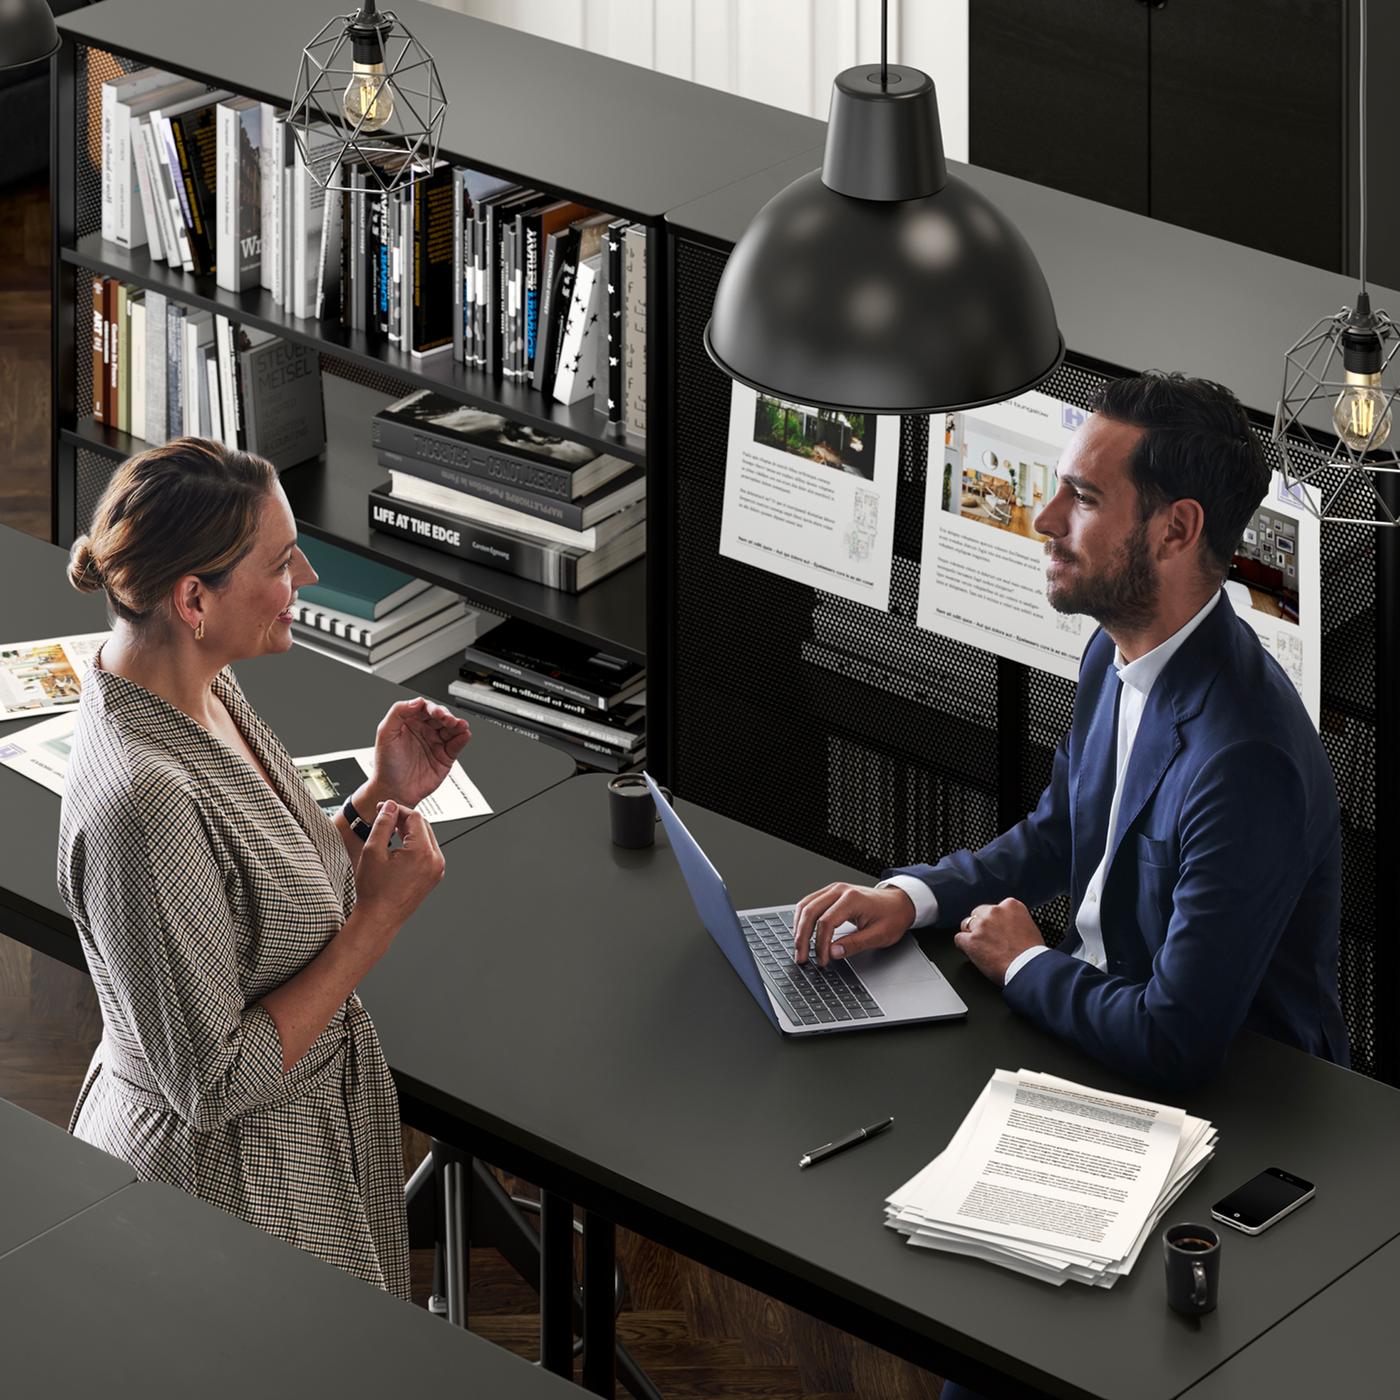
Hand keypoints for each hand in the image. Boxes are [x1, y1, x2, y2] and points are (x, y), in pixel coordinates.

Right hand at [353, 801, 445, 933]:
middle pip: (423, 826)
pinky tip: (399, 845)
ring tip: (389, 831)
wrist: (380, 918)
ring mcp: (437, 869)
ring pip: (426, 837)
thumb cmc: (375, 891)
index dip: (397, 810)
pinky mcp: (434, 875)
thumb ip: (383, 824)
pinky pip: (427, 851)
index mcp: (422, 853)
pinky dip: (415, 844)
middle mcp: (435, 860)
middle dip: (404, 819)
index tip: (383, 808)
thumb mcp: (373, 851)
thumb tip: (390, 807)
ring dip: (410, 831)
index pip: (414, 818)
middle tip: (385, 817)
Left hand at [370, 697, 469, 808]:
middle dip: (446, 715)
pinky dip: (462, 738)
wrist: (394, 790)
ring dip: (457, 724)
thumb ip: (398, 712)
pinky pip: (456, 744)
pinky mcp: (445, 756)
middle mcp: (424, 731)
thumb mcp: (385, 733)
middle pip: (441, 716)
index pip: (424, 708)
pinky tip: (464, 734)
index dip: (432, 707)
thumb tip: (417, 701)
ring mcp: (435, 743)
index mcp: (409, 723)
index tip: (435, 712)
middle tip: (447, 719)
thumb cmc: (386, 765)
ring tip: (459, 725)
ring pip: (451, 728)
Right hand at [792, 883, 915, 967]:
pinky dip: (802, 919)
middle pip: (810, 912)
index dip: (821, 944)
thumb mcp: (879, 935)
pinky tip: (802, 932)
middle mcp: (839, 890)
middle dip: (802, 937)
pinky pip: (809, 903)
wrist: (899, 902)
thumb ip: (855, 944)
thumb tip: (832, 952)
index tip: (822, 959)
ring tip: (798, 948)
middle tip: (801, 957)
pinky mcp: (830, 893)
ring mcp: (833, 889)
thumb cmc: (892, 916)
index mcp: (852, 899)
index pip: (826, 922)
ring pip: (805, 906)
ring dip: (798, 928)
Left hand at [953, 899, 1044, 982]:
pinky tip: (972, 953)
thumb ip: (1014, 921)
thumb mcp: (1029, 927)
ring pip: (966, 925)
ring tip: (981, 948)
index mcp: (1011, 906)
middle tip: (988, 940)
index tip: (996, 930)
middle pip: (977, 914)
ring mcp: (982, 925)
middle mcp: (995, 911)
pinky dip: (963, 947)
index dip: (993, 921)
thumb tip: (1006, 925)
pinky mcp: (972, 940)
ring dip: (971, 935)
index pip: (993, 908)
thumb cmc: (1032, 954)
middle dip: (981, 925)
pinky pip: (958, 939)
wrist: (1030, 969)